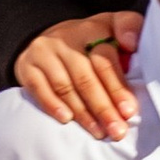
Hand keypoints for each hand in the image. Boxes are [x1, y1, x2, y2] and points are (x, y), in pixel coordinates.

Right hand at [16, 12, 144, 136]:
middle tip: (117, 131)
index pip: (106, 59)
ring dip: (83, 113)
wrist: (51, 37)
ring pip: (65, 87)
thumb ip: (130, 29)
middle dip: (104, 107)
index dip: (118, 87)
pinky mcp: (27, 65)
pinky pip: (38, 88)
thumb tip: (133, 43)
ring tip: (99, 132)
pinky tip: (66, 119)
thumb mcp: (113, 27)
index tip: (129, 110)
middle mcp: (67, 37)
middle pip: (86, 77)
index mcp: (94, 28)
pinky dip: (52, 105)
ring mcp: (44, 51)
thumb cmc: (92, 39)